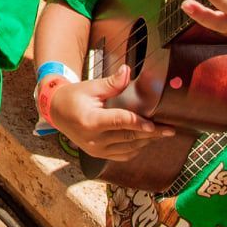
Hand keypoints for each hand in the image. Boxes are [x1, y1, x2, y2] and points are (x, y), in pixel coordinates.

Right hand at [48, 67, 175, 160]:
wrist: (57, 112)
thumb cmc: (74, 97)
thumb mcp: (90, 87)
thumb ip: (111, 83)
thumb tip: (127, 71)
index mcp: (90, 121)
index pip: (120, 123)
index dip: (139, 124)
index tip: (155, 125)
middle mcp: (93, 140)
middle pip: (128, 138)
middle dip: (151, 134)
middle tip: (170, 130)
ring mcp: (96, 150)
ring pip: (128, 149)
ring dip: (146, 141)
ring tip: (162, 134)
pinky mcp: (98, 155)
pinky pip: (122, 155)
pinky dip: (136, 149)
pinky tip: (145, 140)